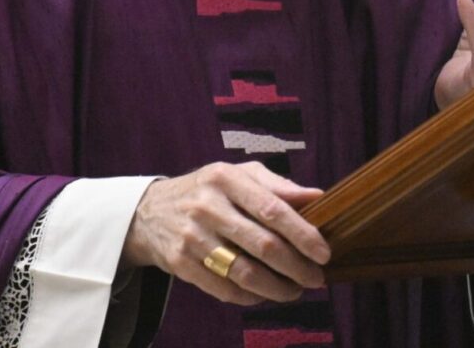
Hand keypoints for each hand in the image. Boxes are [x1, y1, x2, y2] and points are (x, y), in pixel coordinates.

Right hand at [120, 161, 329, 304]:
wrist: (150, 211)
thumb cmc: (208, 191)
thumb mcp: (238, 175)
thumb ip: (277, 186)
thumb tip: (318, 196)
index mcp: (226, 178)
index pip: (272, 209)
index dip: (302, 234)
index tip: (324, 252)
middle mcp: (207, 206)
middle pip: (262, 244)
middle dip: (296, 267)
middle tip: (316, 278)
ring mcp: (192, 236)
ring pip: (244, 272)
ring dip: (276, 288)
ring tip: (295, 291)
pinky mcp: (180, 263)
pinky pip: (223, 288)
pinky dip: (250, 297)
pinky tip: (265, 295)